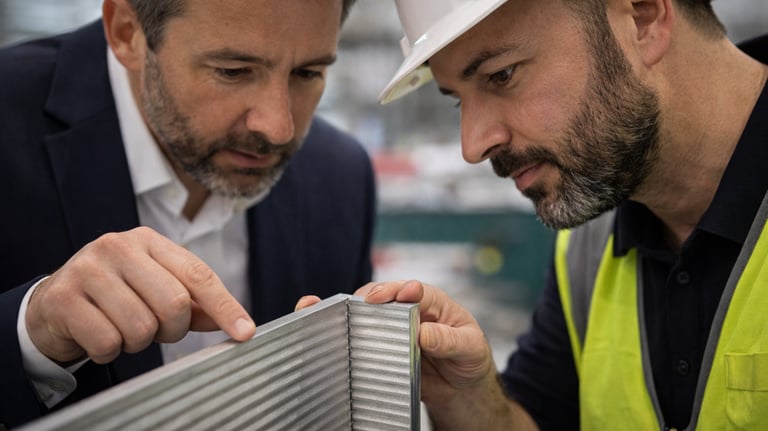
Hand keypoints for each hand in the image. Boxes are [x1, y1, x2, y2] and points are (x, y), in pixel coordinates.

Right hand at [26, 227, 255, 363]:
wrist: (51, 305)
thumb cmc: (114, 295)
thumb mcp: (155, 289)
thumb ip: (194, 303)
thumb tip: (233, 321)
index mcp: (148, 241)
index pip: (198, 275)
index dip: (225, 306)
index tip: (244, 332)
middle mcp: (118, 246)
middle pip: (174, 304)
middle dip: (171, 329)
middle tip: (155, 329)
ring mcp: (88, 270)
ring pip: (141, 327)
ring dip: (137, 342)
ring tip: (121, 328)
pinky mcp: (64, 299)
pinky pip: (108, 342)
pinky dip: (108, 351)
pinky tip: (97, 336)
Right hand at [358, 280, 494, 402]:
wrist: (463, 387)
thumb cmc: (471, 357)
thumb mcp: (470, 347)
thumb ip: (449, 340)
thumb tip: (423, 333)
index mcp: (434, 303)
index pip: (416, 290)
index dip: (403, 289)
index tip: (397, 295)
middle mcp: (412, 313)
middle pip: (387, 298)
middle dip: (374, 299)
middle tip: (365, 306)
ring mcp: (398, 331)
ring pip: (374, 318)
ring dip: (364, 319)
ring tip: (358, 325)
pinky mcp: (389, 351)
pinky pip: (372, 345)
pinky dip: (363, 342)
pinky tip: (359, 346)